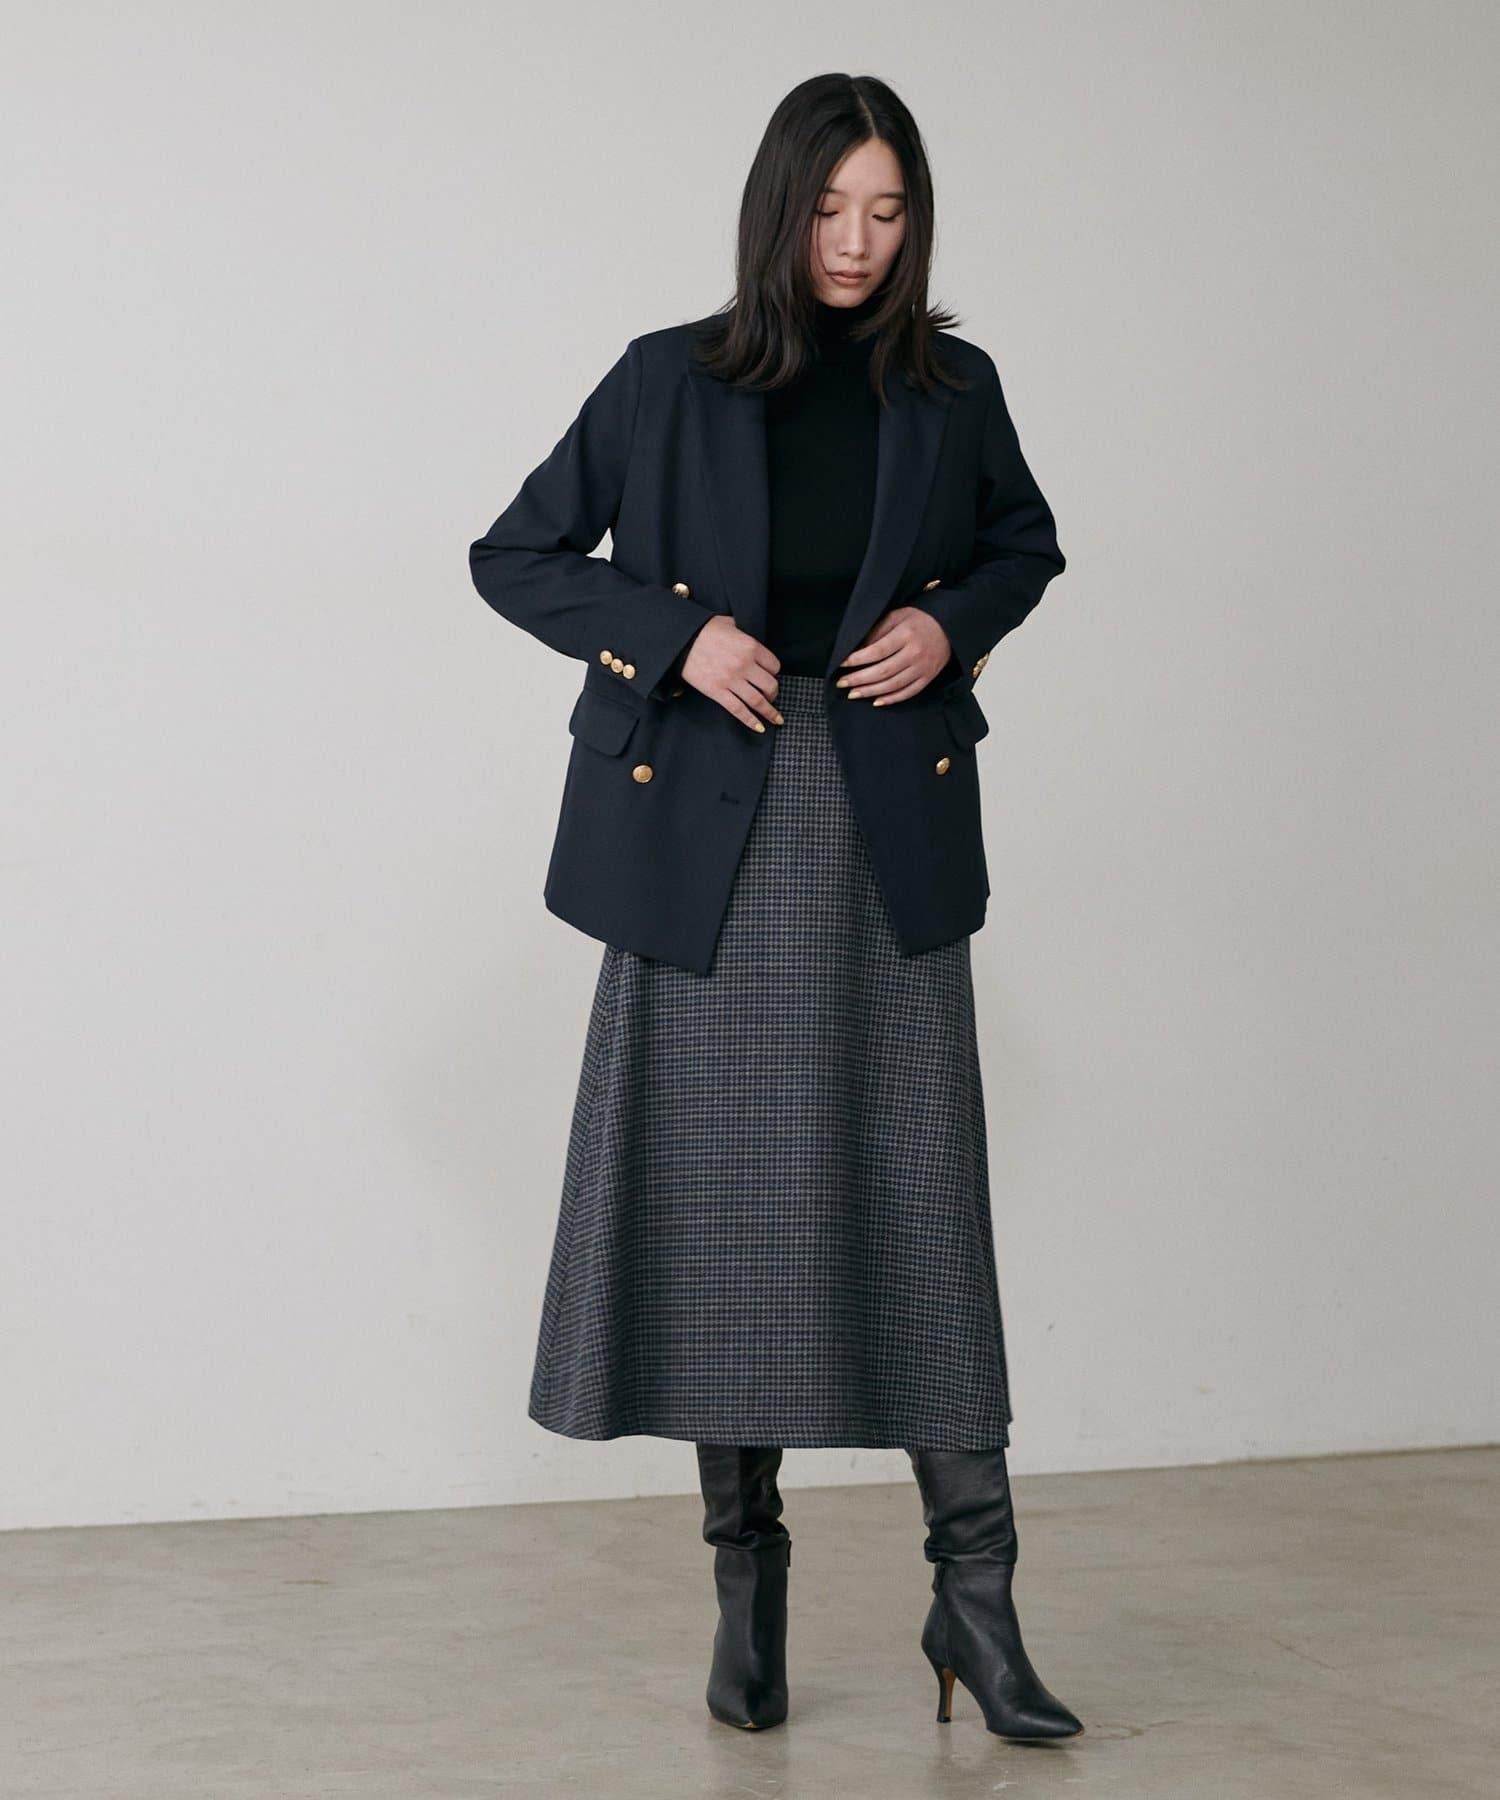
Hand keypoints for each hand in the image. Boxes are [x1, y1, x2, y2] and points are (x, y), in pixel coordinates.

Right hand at [681, 614, 783, 732]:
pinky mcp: (717, 692)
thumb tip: (748, 636)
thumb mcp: (730, 623)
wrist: (682, 639)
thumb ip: (744, 632)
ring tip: (775, 719)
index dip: (774, 673)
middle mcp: (744, 665)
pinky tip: (760, 728)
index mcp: (751, 647)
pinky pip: (739, 710)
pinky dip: (751, 721)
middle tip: (771, 697)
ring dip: (769, 712)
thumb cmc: (704, 629)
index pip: (774, 666)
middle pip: (770, 685)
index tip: (770, 676)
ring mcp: (731, 680)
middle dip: (773, 694)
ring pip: (758, 701)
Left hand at [835, 606, 951, 703]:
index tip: (841, 664)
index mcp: (906, 635)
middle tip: (841, 683)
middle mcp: (915, 653)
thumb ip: (878, 631)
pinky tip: (876, 701)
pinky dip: (891, 699)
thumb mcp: (897, 616)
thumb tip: (857, 649)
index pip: (877, 651)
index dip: (858, 659)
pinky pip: (908, 692)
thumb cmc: (918, 619)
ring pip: (893, 685)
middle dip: (859, 679)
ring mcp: (923, 668)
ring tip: (853, 694)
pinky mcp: (928, 678)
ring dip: (871, 692)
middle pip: (883, 671)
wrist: (949, 626)